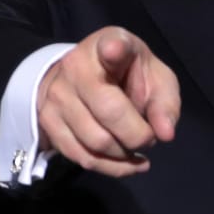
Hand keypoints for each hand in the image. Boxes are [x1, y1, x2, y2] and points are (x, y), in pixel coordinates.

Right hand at [37, 27, 180, 177]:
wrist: (82, 74)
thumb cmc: (127, 74)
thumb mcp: (155, 78)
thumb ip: (165, 103)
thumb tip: (165, 135)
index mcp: (107, 46)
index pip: (109, 46)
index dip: (113, 50)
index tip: (114, 50)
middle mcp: (75, 67)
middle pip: (109, 113)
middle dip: (138, 136)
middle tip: (148, 137)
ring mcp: (57, 95)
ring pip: (96, 142)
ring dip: (124, 155)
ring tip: (136, 149)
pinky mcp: (48, 121)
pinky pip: (82, 157)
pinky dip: (110, 168)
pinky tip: (126, 164)